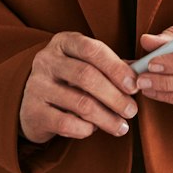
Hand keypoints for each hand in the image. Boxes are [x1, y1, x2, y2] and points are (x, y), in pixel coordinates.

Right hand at [19, 31, 138, 143]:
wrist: (31, 103)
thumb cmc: (67, 81)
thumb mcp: (86, 65)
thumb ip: (112, 66)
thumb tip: (142, 73)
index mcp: (63, 43)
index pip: (92, 49)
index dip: (116, 68)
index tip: (134, 86)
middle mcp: (46, 60)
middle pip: (86, 76)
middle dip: (115, 96)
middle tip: (132, 111)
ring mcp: (36, 85)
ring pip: (80, 102)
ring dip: (106, 118)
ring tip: (121, 126)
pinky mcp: (32, 111)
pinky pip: (66, 123)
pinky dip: (85, 129)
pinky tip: (93, 130)